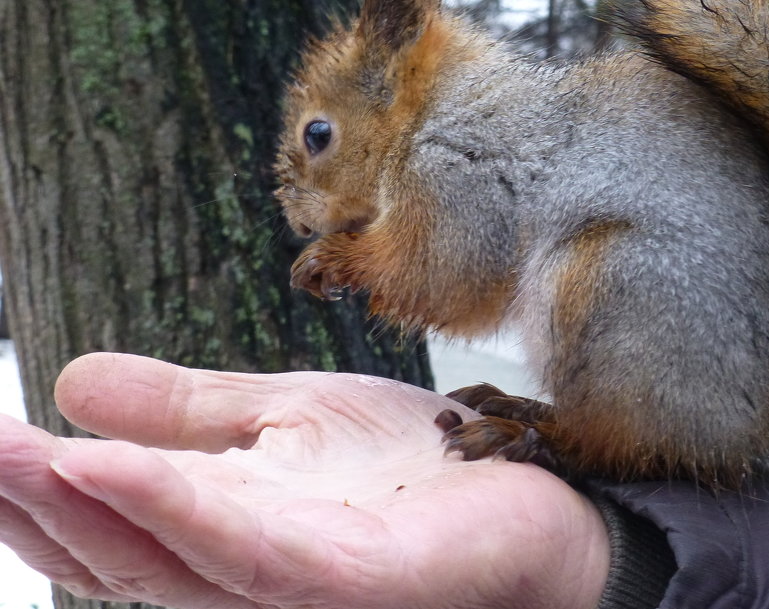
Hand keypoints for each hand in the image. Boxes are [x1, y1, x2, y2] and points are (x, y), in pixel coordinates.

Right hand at [0, 353, 608, 608]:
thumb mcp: (282, 416)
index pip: (112, 521)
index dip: (40, 490)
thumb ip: (186, 414)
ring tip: (13, 459)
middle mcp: (247, 571)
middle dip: (39, 503)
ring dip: (82, 509)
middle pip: (121, 552)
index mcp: (225, 529)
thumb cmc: (410, 466)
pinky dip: (174, 513)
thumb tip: (73, 380)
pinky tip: (111, 471)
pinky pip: (250, 555)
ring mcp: (298, 583)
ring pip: (166, 560)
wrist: (523, 484)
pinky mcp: (353, 579)